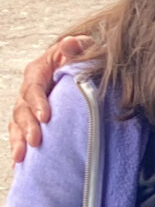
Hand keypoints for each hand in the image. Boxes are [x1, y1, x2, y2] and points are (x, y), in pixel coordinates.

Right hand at [9, 37, 87, 162]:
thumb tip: (70, 43)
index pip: (33, 87)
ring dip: (18, 140)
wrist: (84, 68)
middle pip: (22, 108)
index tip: (46, 117)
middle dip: (27, 126)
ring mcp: (28, 106)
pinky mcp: (31, 120)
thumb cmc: (83, 57)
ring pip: (17, 123)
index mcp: (39, 70)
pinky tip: (19, 164)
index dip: (37, 102)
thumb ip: (77, 48)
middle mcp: (29, 89)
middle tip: (36, 141)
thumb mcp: (83, 48)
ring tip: (22, 157)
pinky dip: (18, 147)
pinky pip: (20, 134)